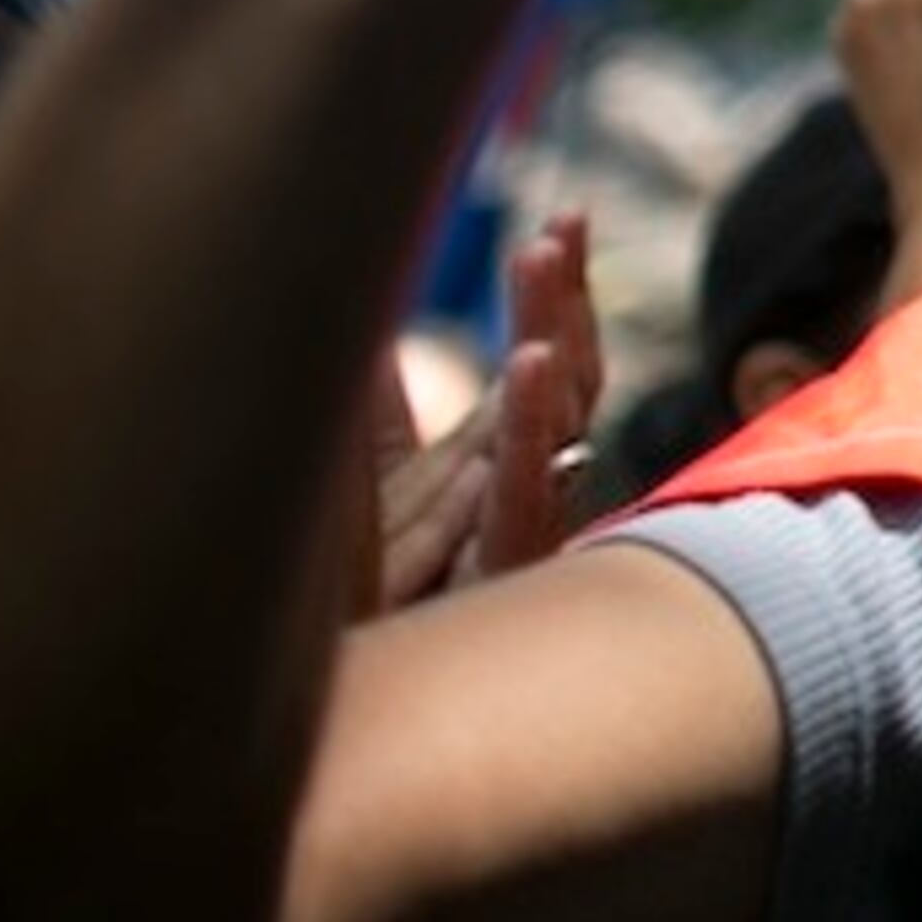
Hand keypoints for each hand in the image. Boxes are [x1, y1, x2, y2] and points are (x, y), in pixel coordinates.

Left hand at [368, 213, 611, 611]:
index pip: (550, 355)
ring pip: (562, 416)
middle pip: (569, 373)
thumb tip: (366, 340)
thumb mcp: (377, 490)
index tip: (565, 220)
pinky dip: (536, 424)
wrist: (352, 701)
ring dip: (557, 333)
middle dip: (568, 295)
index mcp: (504, 454)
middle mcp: (529, 479)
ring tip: (544, 262)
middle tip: (562, 224)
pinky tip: (534, 364)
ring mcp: (523, 520)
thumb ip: (381, 418)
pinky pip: (529, 489)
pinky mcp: (503, 564)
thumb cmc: (383, 601)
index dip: (559, 291)